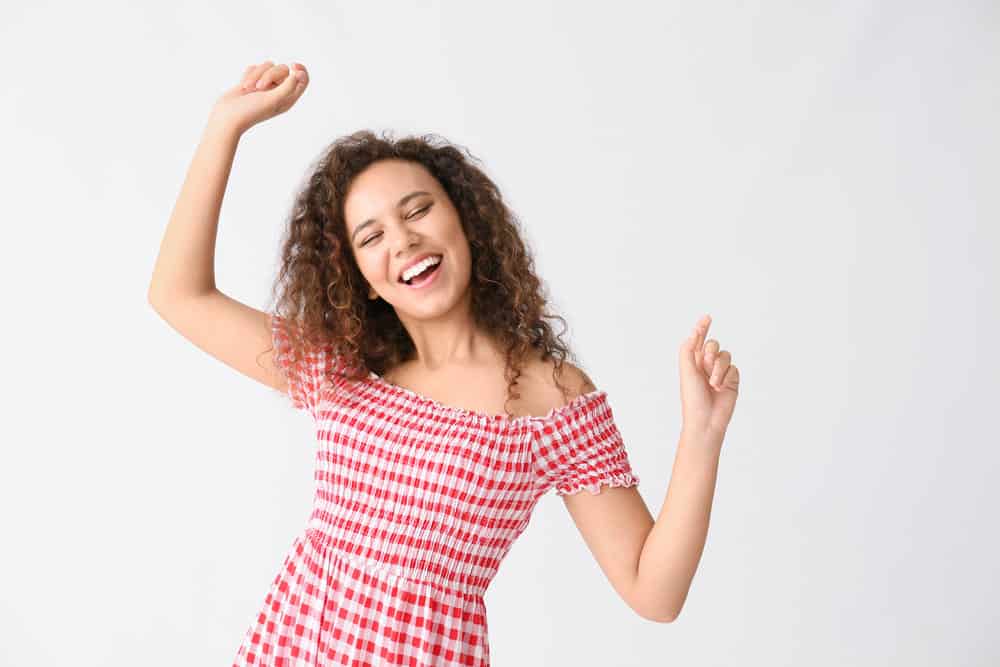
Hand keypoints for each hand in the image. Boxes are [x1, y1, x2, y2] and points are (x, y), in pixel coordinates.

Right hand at [208, 60, 308, 135]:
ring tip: (248, 89)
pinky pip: (254, 67)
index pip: (302, 80)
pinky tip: (243, 86)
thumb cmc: (251, 111)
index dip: (300, 70)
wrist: (228, 116)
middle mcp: (278, 91)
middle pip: (283, 69)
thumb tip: (298, 74)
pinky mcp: (252, 81)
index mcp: (288, 98)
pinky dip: (248, 74)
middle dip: (270, 74)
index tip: (293, 66)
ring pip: (267, 66)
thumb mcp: (273, 100)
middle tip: (259, 88)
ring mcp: (265, 86)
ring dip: (256, 75)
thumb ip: (287, 87)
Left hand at [678, 314, 739, 439]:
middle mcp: (706, 365)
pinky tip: (720, 387)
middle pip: (713, 345)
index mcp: (692, 362)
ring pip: (725, 355)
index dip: (702, 328)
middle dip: (710, 352)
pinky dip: (726, 376)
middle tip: (705, 364)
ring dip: (718, 367)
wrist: (706, 419)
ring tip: (713, 383)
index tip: (707, 317)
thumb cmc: (692, 398)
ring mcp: (719, 372)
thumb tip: (695, 331)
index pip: (698, 340)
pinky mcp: (731, 379)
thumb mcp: (686, 370)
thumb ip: (688, 349)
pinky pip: (733, 367)